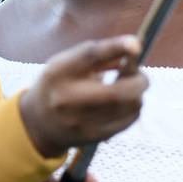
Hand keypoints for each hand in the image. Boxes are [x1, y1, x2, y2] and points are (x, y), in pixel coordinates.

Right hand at [18, 35, 147, 156]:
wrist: (40, 123)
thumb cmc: (62, 84)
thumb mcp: (68, 62)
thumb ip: (98, 54)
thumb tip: (136, 47)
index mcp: (58, 73)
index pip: (89, 57)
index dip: (115, 48)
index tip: (137, 44)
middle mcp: (67, 99)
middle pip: (116, 92)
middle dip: (139, 81)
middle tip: (142, 76)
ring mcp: (81, 122)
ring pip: (128, 106)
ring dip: (138, 94)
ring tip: (128, 88)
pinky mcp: (95, 136)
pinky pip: (129, 119)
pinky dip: (134, 107)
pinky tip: (124, 103)